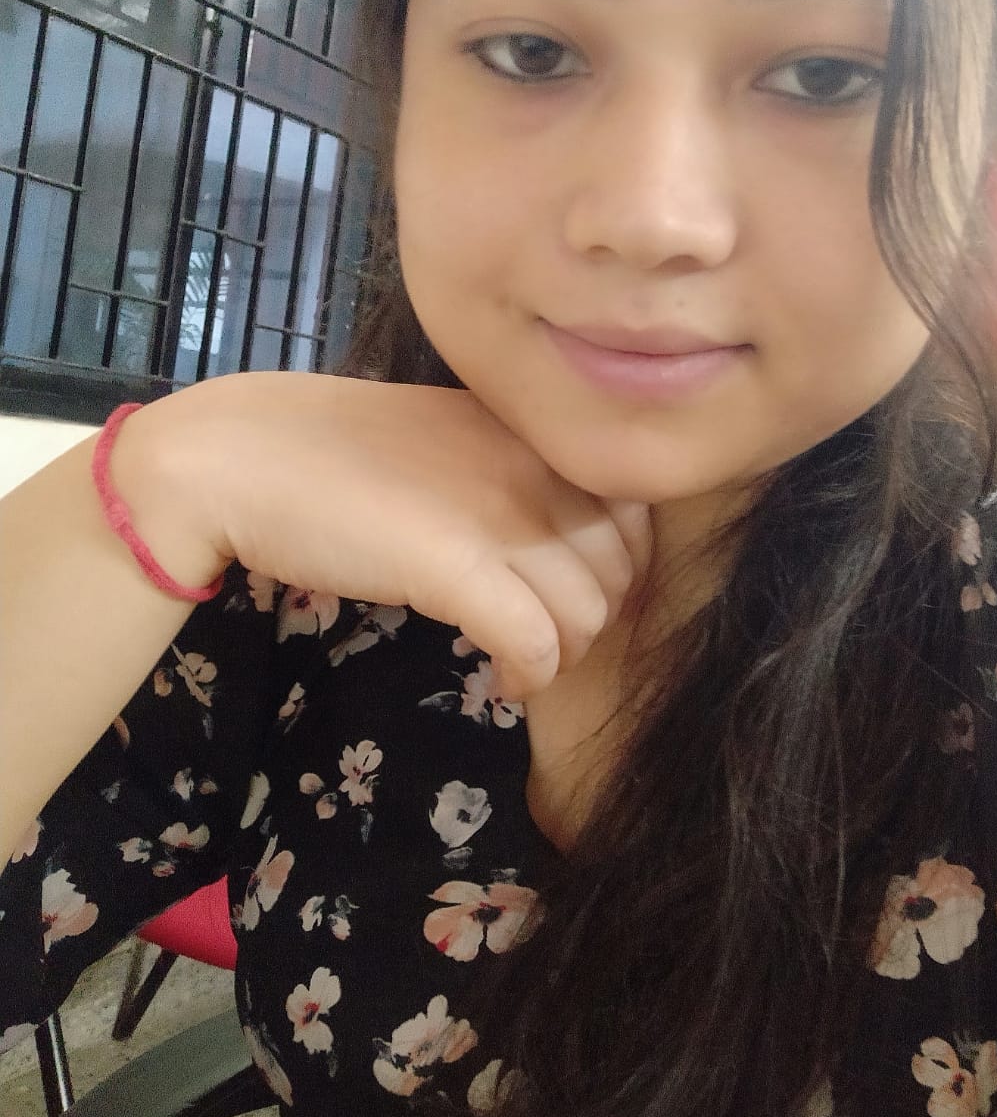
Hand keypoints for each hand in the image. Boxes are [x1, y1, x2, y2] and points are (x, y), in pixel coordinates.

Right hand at [127, 372, 653, 699]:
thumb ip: (507, 476)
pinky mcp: (457, 566)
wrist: (243, 456)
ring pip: (590, 613)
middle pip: (620, 569)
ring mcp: (498, 514)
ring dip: (565, 656)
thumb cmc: (332, 455)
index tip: (575, 598)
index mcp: (531, 435)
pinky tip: (505, 681)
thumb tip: (550, 538)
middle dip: (595, 621)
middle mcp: (531, 467)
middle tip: (545, 640)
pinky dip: (531, 675)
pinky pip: (538, 641)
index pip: (633, 513)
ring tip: (522, 664)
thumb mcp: (445, 444)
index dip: (618, 570)